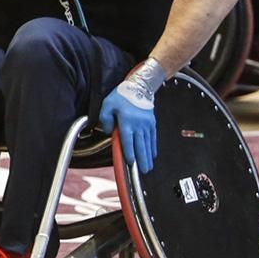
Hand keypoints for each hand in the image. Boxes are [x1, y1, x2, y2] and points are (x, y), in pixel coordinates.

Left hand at [99, 59, 165, 173]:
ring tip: (148, 167)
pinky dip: (153, 147)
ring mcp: (147, 124)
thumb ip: (105, 119)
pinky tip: (153, 155)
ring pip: (147, 143)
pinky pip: (153, 138)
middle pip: (140, 145)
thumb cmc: (121, 96)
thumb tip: (109, 132)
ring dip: (148, 156)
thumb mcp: (107, 105)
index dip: (129, 152)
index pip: (127, 140)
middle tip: (143, 171)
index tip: (131, 162)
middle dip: (142, 159)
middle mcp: (138, 124)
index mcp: (126, 121)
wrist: (139, 86)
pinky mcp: (152, 123)